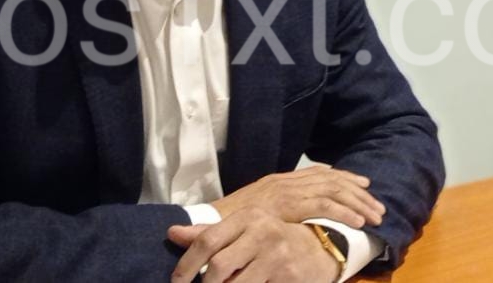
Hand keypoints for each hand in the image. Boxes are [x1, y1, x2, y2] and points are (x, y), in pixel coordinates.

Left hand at [168, 208, 338, 282]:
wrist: (319, 248)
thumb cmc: (272, 240)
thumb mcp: (243, 230)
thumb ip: (209, 233)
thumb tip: (172, 233)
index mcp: (247, 217)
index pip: (207, 240)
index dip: (186, 265)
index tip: (176, 282)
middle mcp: (262, 232)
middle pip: (219, 266)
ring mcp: (277, 255)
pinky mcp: (288, 277)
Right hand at [211, 164, 384, 228]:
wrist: (209, 223)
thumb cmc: (230, 222)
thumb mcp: (258, 212)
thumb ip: (277, 211)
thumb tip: (296, 218)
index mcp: (280, 180)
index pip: (320, 173)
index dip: (345, 178)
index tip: (365, 185)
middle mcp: (285, 181)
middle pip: (331, 180)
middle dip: (358, 192)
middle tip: (378, 206)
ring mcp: (285, 191)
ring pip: (332, 191)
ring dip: (357, 203)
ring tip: (376, 216)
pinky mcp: (285, 206)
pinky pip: (321, 206)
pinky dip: (343, 212)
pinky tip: (358, 222)